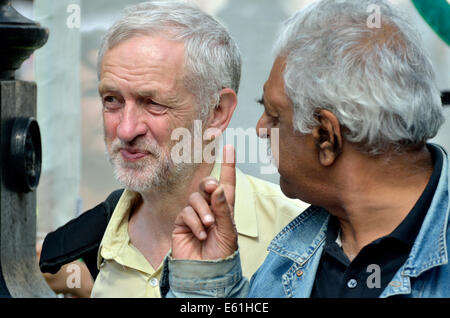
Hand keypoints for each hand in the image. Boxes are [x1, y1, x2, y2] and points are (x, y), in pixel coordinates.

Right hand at [172, 145, 237, 259]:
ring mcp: (195, 214)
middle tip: (213, 189)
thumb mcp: (228, 231)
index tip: (229, 147)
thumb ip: (223, 209)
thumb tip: (218, 187)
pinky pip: (186, 213)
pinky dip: (194, 222)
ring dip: (203, 211)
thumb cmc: (221, 253)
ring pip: (195, 198)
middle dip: (210, 185)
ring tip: (209, 226)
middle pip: (207, 185)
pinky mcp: (182, 222)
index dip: (228, 165)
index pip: (227, 183)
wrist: (206, 272)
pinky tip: (200, 234)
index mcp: (225, 208)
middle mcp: (210, 208)